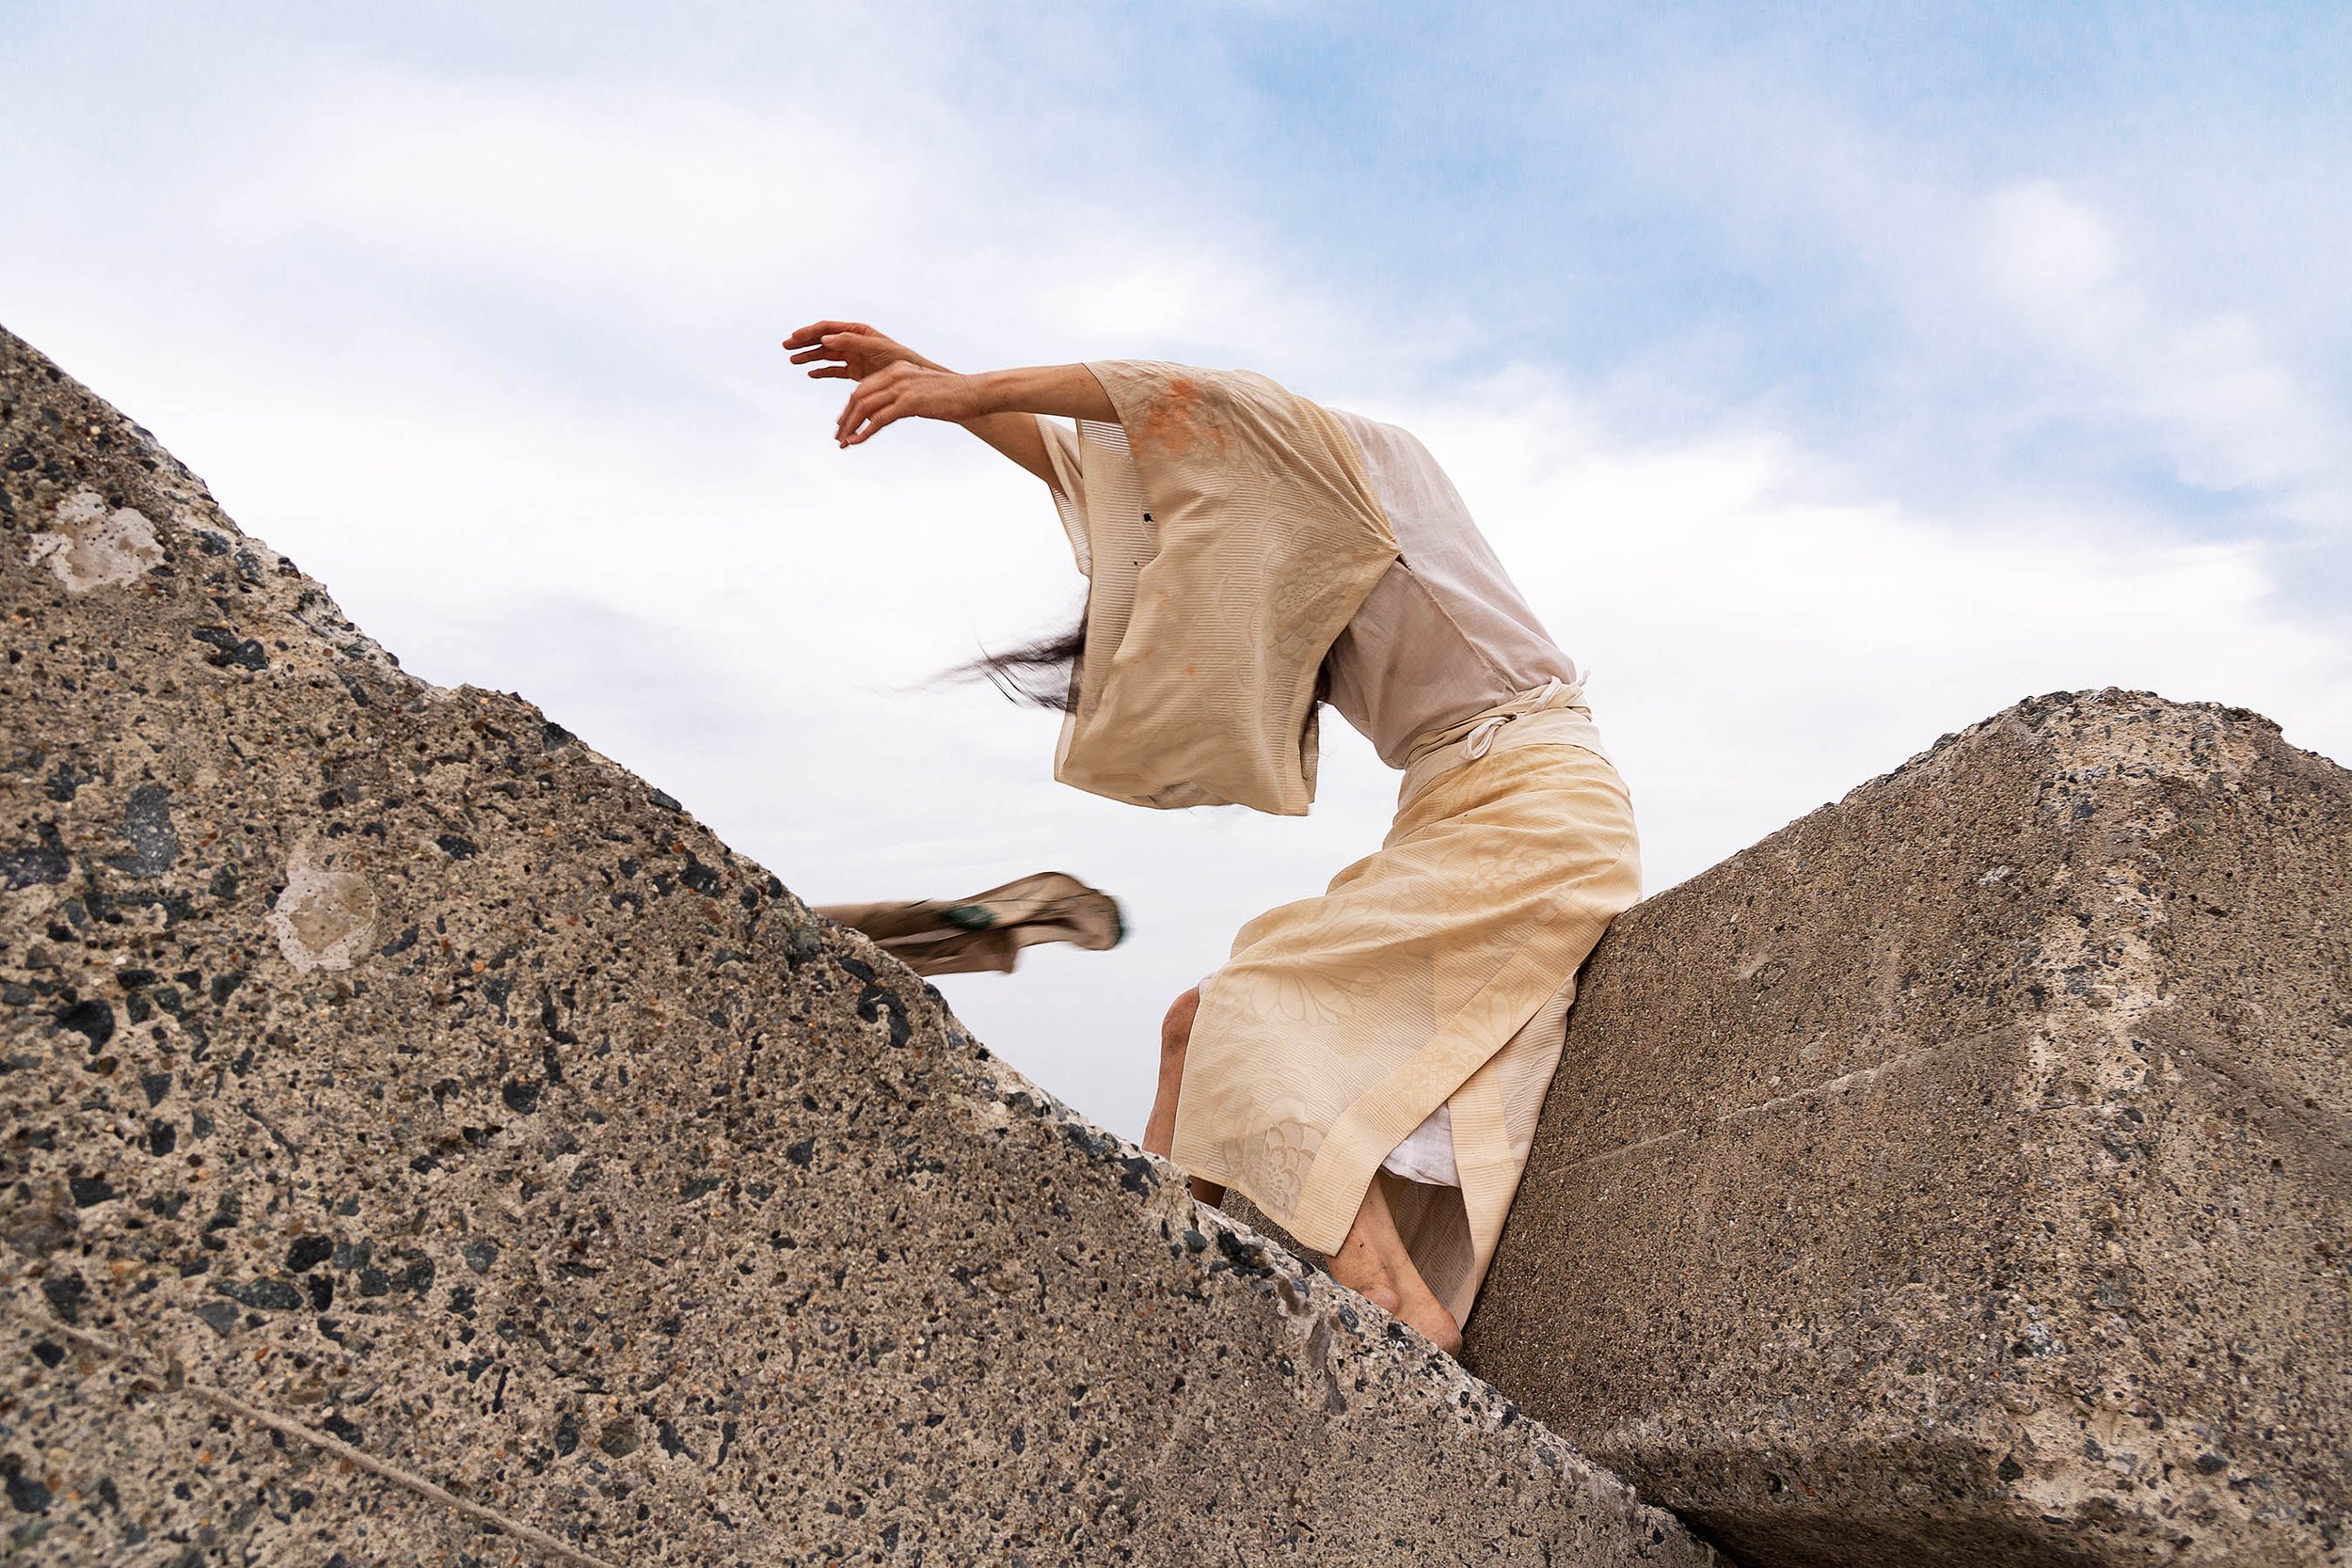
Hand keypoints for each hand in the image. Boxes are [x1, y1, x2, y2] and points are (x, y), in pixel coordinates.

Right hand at [782, 320, 936, 381]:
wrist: (912, 378)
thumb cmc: (898, 359)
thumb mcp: (875, 347)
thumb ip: (851, 341)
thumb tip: (825, 339)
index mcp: (857, 331)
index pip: (828, 328)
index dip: (809, 332)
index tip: (794, 336)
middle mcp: (853, 342)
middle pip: (822, 340)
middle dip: (803, 342)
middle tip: (785, 346)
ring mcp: (853, 357)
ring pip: (825, 356)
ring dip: (808, 357)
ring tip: (792, 360)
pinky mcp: (855, 373)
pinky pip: (834, 371)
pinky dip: (822, 372)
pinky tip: (810, 373)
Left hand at [830, 361, 986, 446]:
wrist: (974, 393)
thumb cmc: (952, 396)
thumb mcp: (922, 391)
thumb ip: (904, 397)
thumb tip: (890, 412)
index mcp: (896, 369)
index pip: (863, 388)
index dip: (849, 408)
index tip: (843, 424)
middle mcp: (895, 375)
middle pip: (858, 396)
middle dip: (845, 418)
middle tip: (838, 437)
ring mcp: (902, 388)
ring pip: (864, 407)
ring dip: (850, 427)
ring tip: (843, 443)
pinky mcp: (909, 403)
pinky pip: (878, 419)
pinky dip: (864, 432)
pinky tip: (856, 443)